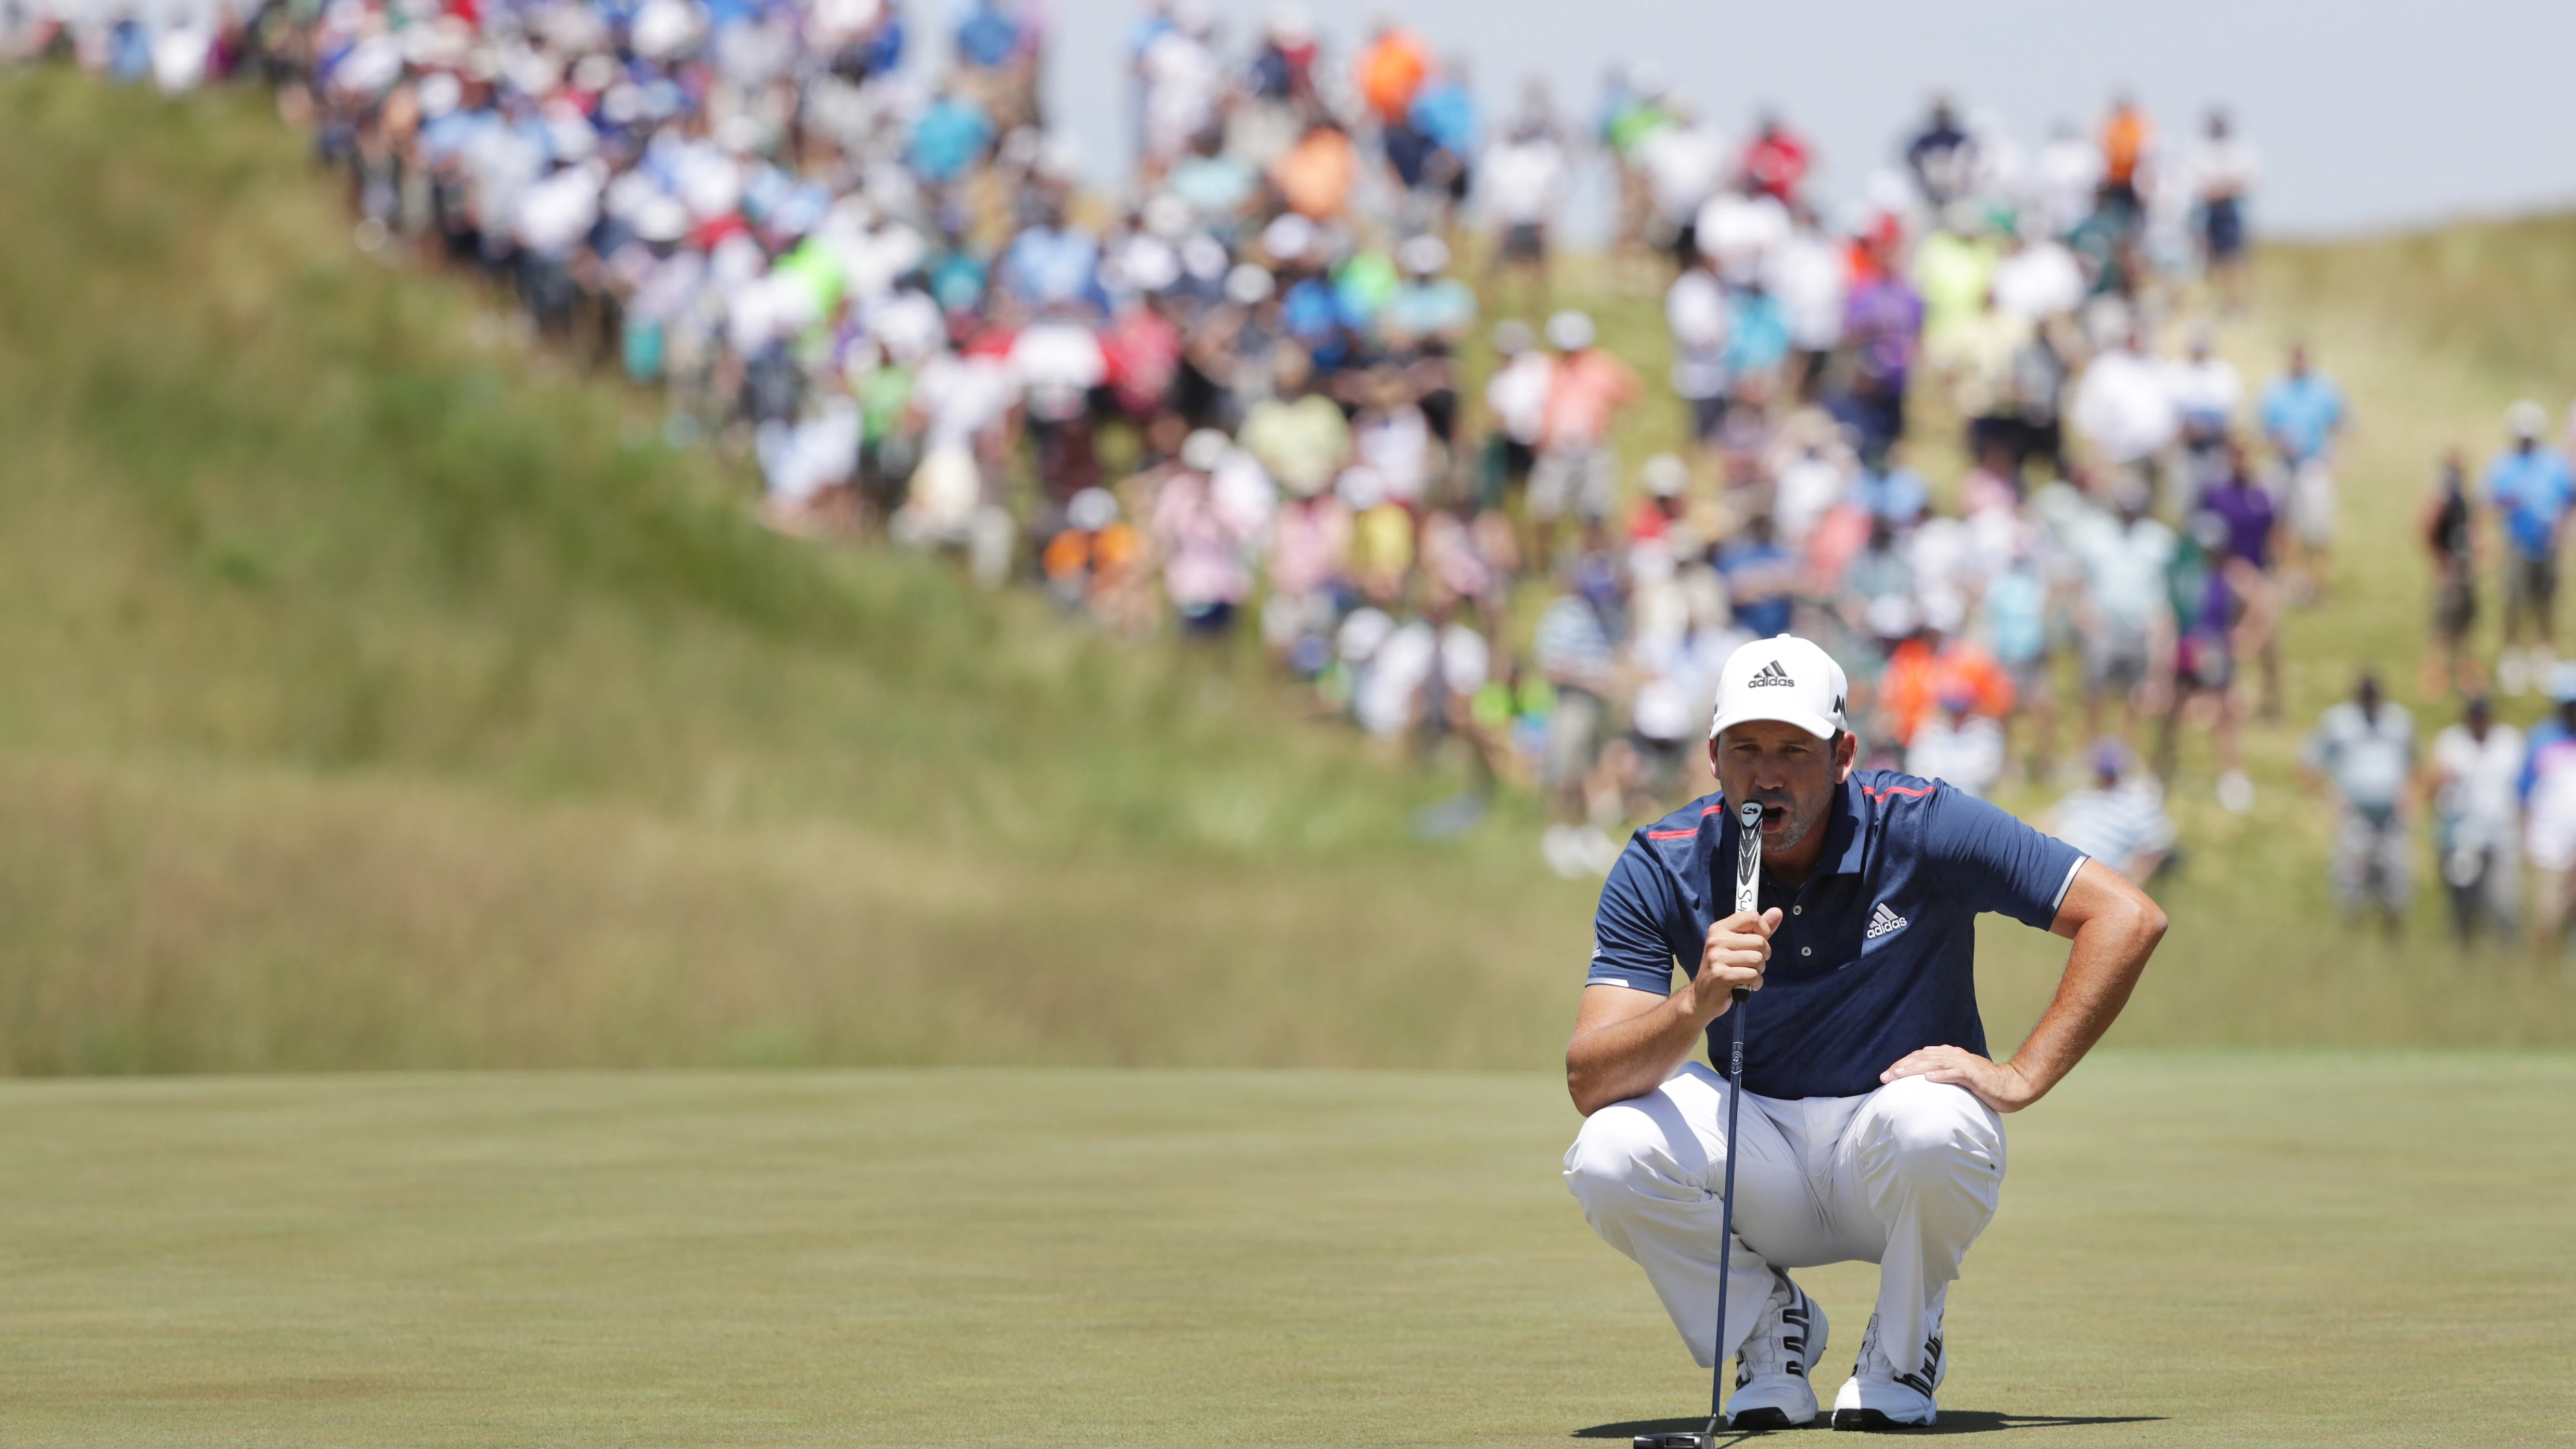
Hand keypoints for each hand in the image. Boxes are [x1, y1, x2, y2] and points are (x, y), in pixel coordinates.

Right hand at [1691, 908, 1778, 1021]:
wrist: (1703, 996)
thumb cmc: (1725, 968)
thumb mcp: (1739, 945)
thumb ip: (1758, 929)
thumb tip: (1778, 911)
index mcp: (1720, 928)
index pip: (1752, 917)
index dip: (1763, 930)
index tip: (1759, 942)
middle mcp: (1716, 940)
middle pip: (1759, 942)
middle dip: (1763, 956)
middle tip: (1753, 964)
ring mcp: (1717, 958)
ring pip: (1758, 959)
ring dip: (1759, 971)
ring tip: (1748, 974)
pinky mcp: (1721, 975)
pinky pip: (1753, 975)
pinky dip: (1756, 983)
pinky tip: (1748, 985)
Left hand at [1879, 1046, 2041, 1112]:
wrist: (2012, 1085)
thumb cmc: (1984, 1085)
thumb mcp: (1959, 1077)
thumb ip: (1942, 1074)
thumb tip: (1922, 1080)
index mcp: (1949, 1056)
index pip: (1920, 1056)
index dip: (1902, 1064)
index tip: (1885, 1075)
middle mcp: (1954, 1056)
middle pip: (1922, 1058)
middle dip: (1902, 1066)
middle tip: (1884, 1076)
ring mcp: (1964, 1065)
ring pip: (1935, 1063)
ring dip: (1915, 1068)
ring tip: (1899, 1075)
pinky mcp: (1974, 1075)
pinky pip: (1956, 1074)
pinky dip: (1941, 1075)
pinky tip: (1929, 1079)